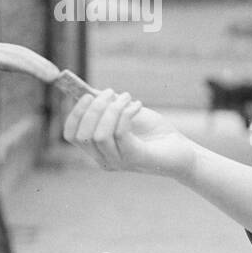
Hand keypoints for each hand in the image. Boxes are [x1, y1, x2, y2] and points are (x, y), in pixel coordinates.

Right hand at [62, 88, 195, 177]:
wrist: (180, 149)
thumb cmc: (152, 132)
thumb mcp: (125, 114)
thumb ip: (106, 105)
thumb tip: (88, 90)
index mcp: (97, 149)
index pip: (71, 135)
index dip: (74, 113)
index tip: (86, 95)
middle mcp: (104, 159)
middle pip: (83, 135)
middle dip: (94, 108)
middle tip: (111, 91)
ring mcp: (119, 161)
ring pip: (100, 135)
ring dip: (112, 109)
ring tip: (128, 97)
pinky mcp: (136, 158)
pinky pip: (120, 134)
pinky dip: (126, 114)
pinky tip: (137, 105)